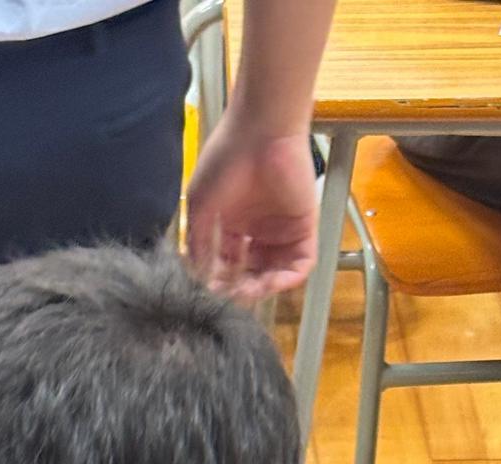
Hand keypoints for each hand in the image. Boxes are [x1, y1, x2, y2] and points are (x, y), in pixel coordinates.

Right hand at [185, 113, 320, 302]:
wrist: (260, 130)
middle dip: (239, 288)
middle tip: (229, 296)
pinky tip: (270, 282)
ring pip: (274, 273)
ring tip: (248, 291)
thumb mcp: (200, 206)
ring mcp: (281, 229)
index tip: (208, 291)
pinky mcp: (303, 227)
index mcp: (232, 223)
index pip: (226, 264)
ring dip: (262, 288)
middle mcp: (257, 229)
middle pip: (250, 272)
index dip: (218, 281)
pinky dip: (287, 279)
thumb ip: (198, 244)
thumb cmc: (226, 158)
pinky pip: (301, 264)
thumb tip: (197, 278)